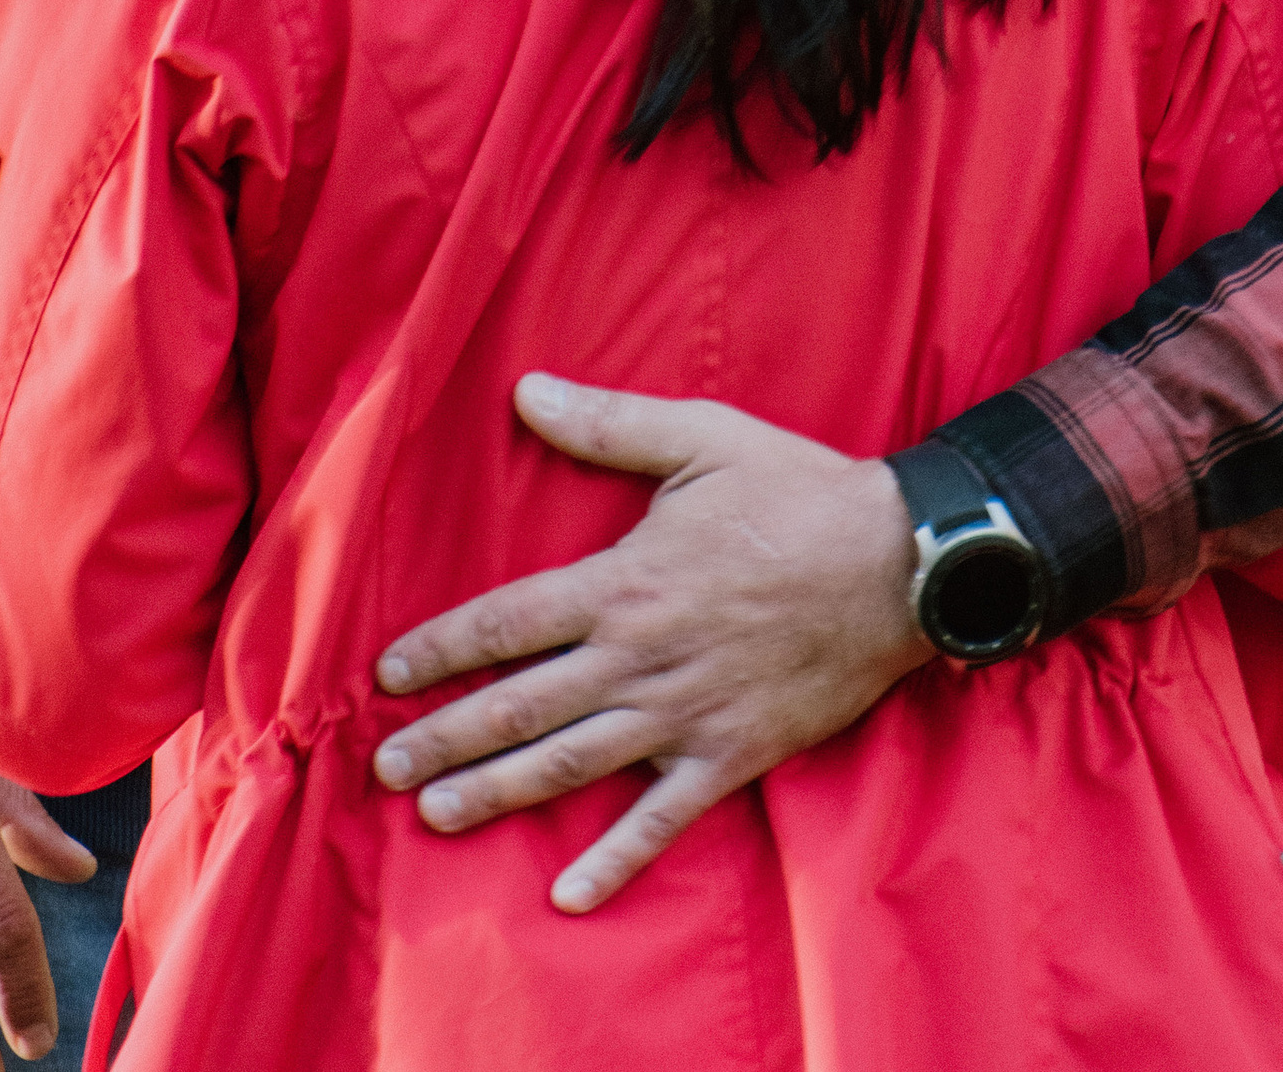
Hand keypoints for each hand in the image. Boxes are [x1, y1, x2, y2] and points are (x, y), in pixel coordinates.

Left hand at [371, 375, 930, 911]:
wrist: (897, 563)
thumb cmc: (797, 493)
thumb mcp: (702, 438)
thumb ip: (609, 425)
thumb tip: (527, 390)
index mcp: (626, 581)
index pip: (509, 621)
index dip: (443, 648)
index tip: (388, 672)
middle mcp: (641, 655)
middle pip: (523, 704)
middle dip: (447, 737)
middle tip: (384, 769)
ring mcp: (684, 712)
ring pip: (573, 763)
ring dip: (498, 792)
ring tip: (436, 817)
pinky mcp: (731, 754)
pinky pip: (663, 817)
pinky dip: (616, 858)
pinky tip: (570, 891)